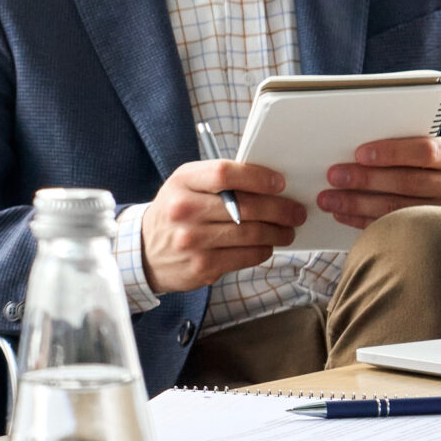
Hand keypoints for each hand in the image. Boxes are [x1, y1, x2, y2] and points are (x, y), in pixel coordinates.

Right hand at [141, 158, 305, 292]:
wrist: (144, 252)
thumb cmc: (175, 213)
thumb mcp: (186, 186)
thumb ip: (220, 180)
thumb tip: (271, 184)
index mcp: (181, 182)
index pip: (224, 174)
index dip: (258, 178)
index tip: (280, 183)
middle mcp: (184, 210)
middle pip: (245, 207)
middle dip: (280, 209)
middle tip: (296, 212)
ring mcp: (192, 240)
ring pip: (252, 234)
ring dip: (278, 232)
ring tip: (287, 230)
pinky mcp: (203, 266)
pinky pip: (247, 256)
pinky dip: (264, 250)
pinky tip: (265, 245)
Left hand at [321, 134, 440, 229]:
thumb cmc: (437, 171)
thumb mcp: (433, 156)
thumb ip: (405, 151)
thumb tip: (354, 152)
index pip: (426, 152)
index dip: (391, 153)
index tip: (359, 154)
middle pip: (409, 182)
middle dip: (366, 179)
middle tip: (334, 176)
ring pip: (399, 209)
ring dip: (358, 203)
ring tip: (329, 199)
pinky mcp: (438, 237)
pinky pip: (395, 228)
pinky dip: (364, 221)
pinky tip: (344, 214)